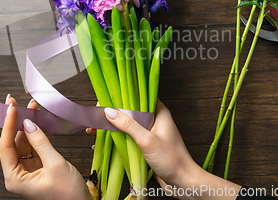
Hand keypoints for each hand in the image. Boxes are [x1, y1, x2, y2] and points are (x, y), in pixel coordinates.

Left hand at [0, 95, 91, 199]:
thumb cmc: (69, 195)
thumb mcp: (55, 165)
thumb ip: (41, 142)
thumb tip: (28, 123)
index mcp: (15, 179)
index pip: (5, 147)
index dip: (8, 126)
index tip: (11, 109)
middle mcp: (18, 175)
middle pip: (12, 143)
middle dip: (16, 122)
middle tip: (15, 102)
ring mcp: (27, 171)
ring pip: (22, 143)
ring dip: (26, 125)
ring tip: (30, 107)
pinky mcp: (37, 167)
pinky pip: (32, 147)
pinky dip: (35, 133)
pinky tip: (36, 120)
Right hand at [104, 100, 240, 199]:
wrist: (183, 183)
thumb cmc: (171, 159)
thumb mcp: (147, 140)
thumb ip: (128, 125)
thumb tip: (109, 112)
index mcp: (159, 113)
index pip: (140, 96)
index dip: (123, 95)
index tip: (107, 95)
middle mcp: (155, 120)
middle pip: (131, 112)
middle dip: (114, 113)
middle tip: (96, 114)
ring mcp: (150, 133)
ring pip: (128, 126)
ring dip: (113, 128)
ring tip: (95, 129)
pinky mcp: (146, 146)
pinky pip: (129, 138)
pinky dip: (117, 139)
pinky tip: (103, 142)